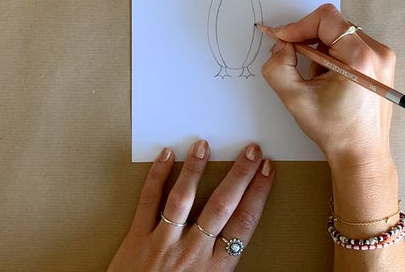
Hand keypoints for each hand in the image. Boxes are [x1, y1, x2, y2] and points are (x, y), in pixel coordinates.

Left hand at [107, 140, 273, 271]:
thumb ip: (225, 263)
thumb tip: (241, 241)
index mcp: (215, 268)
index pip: (244, 223)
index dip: (258, 194)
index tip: (267, 171)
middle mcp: (193, 252)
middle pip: (222, 205)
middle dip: (240, 175)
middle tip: (251, 150)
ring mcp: (164, 243)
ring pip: (183, 198)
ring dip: (196, 169)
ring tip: (204, 145)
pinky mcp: (137, 239)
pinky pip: (148, 201)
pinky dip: (157, 176)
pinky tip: (166, 156)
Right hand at [261, 4, 396, 169]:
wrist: (361, 154)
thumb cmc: (336, 131)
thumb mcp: (295, 99)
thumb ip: (279, 67)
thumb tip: (281, 45)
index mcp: (361, 59)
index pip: (326, 18)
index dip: (298, 26)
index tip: (282, 40)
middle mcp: (378, 53)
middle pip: (334, 24)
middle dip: (309, 39)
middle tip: (295, 61)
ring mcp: (383, 57)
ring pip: (340, 34)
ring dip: (321, 49)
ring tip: (317, 77)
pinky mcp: (382, 63)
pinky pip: (351, 44)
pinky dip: (333, 55)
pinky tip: (329, 79)